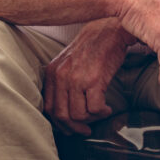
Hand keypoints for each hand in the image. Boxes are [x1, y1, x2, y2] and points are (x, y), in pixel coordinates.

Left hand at [43, 18, 134, 135]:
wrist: (110, 30)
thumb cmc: (93, 45)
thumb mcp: (68, 62)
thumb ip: (63, 81)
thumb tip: (65, 108)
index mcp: (52, 73)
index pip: (48, 108)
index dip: (60, 123)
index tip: (70, 128)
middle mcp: (61, 76)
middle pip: (62, 116)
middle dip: (74, 127)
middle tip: (86, 130)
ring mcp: (77, 79)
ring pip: (78, 115)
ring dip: (91, 119)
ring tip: (100, 112)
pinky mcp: (94, 80)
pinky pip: (95, 109)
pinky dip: (102, 113)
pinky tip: (107, 108)